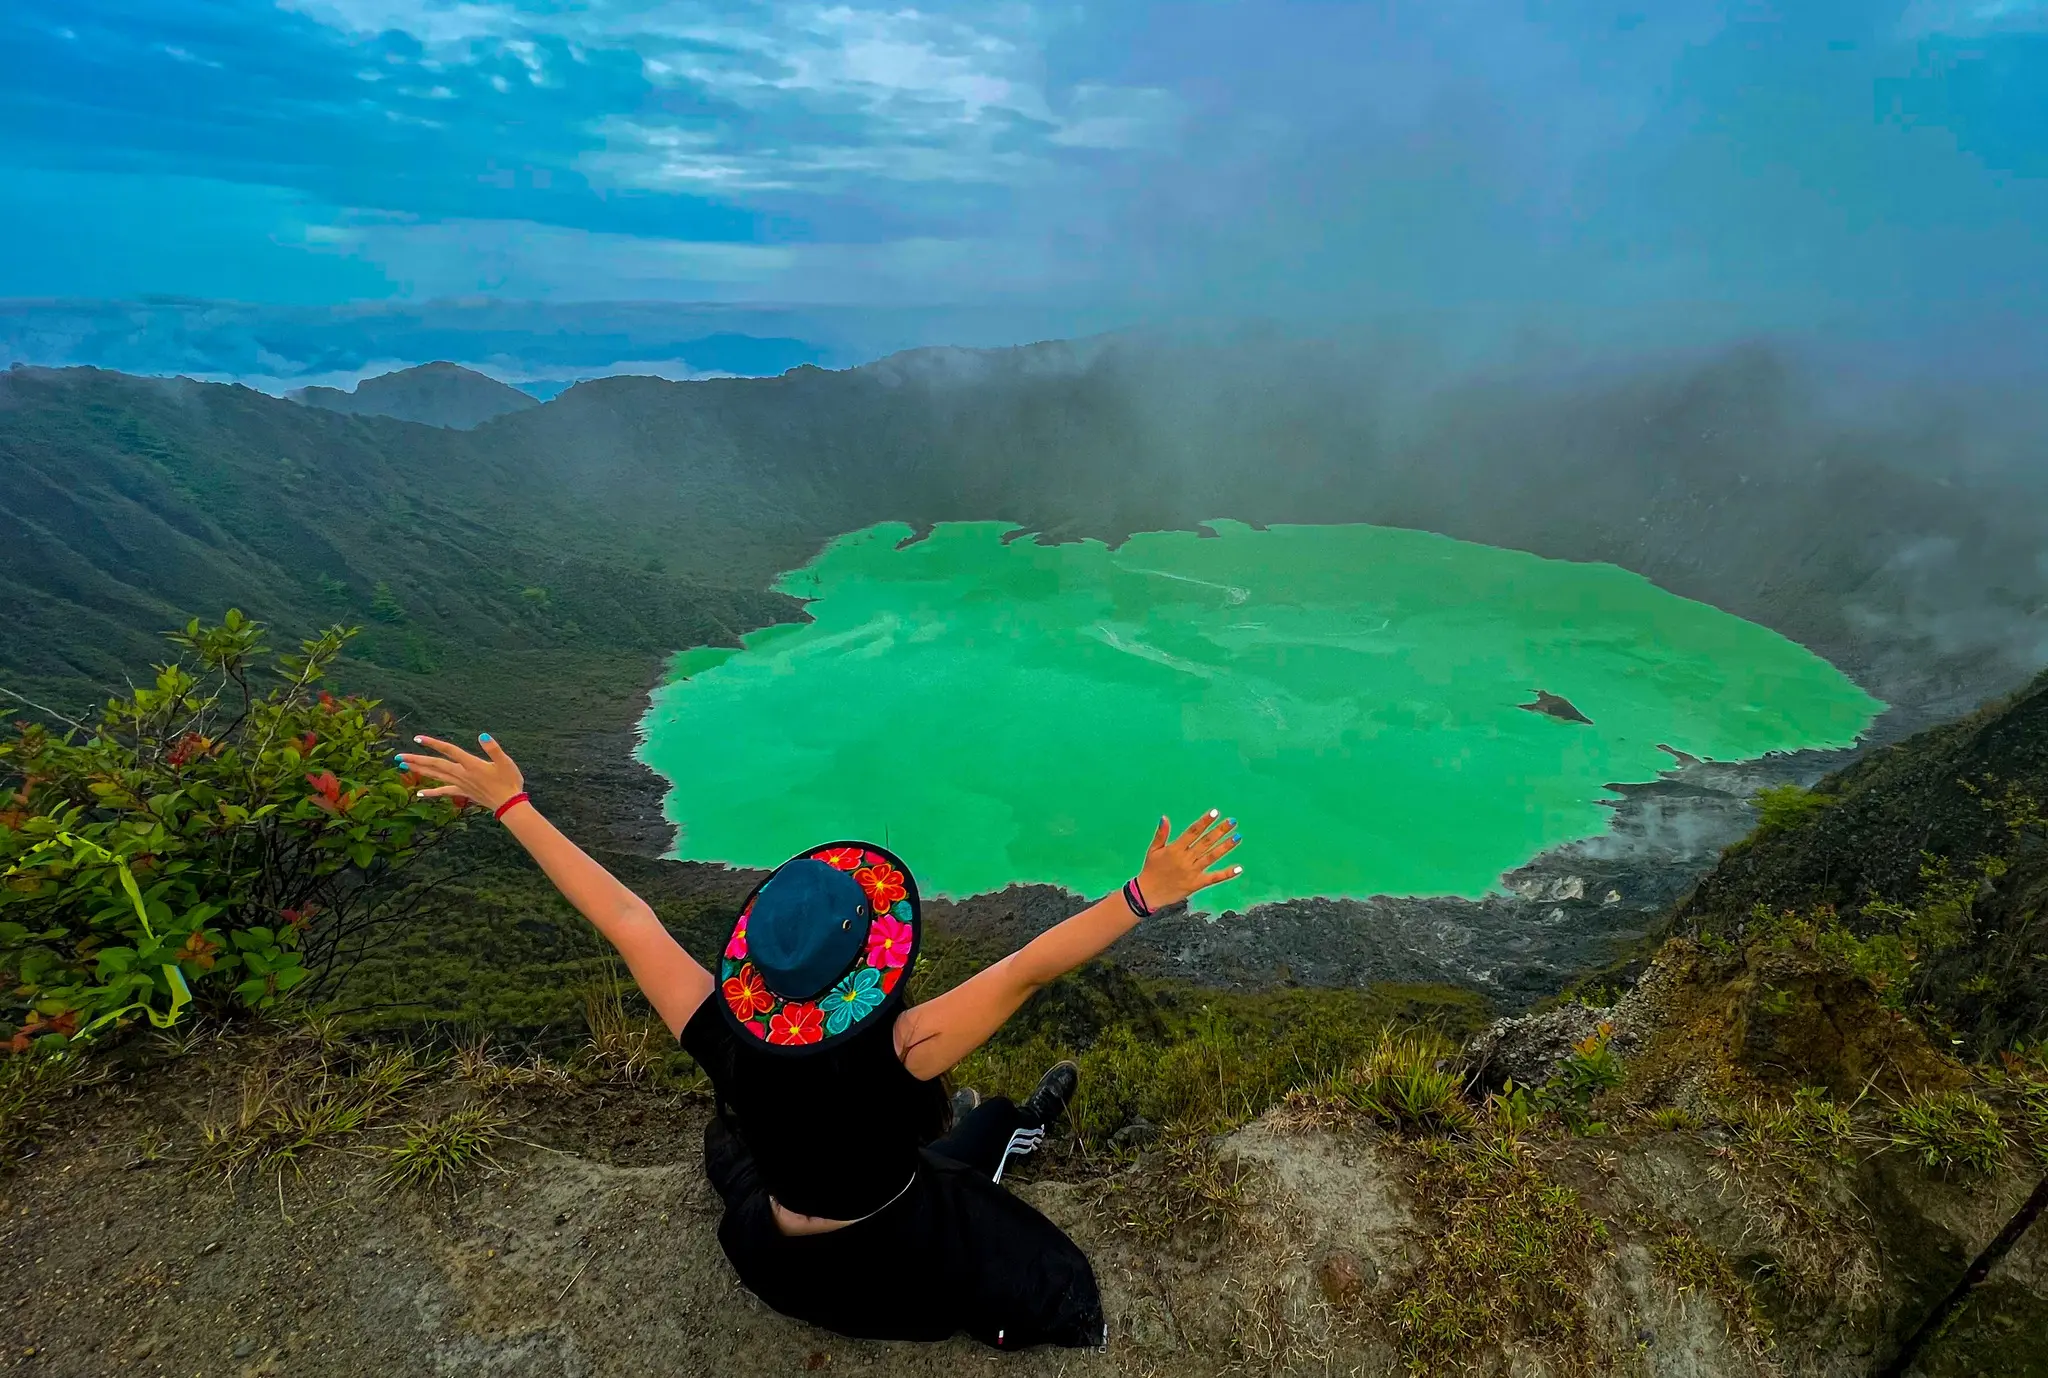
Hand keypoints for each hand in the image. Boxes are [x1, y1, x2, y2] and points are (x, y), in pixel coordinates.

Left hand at [396, 733, 524, 812]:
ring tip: (405, 767)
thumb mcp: (505, 762)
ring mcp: (461, 784)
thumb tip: (483, 736)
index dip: (433, 744)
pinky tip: (420, 794)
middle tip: (399, 757)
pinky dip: (431, 793)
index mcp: (471, 764)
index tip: (418, 738)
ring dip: (420, 771)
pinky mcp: (463, 792)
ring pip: (436, 776)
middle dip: (417, 760)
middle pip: (435, 765)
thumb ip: (493, 748)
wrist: (509, 804)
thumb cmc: (509, 781)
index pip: (448, 750)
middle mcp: (462, 774)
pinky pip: (444, 792)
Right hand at [1135, 810, 1241, 909]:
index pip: (1193, 832)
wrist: (1148, 893)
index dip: (1204, 822)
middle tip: (1232, 822)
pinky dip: (1226, 873)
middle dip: (1220, 831)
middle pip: (1206, 842)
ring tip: (1237, 837)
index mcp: (1175, 849)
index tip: (1215, 812)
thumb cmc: (1151, 870)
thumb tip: (1165, 817)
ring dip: (1225, 847)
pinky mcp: (1197, 884)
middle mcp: (1186, 859)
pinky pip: (1214, 878)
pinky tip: (1239, 868)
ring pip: (1212, 857)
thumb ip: (1161, 834)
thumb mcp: (1153, 850)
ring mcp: (1192, 872)